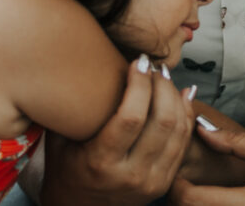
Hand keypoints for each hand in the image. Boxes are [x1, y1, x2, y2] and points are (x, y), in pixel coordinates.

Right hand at [40, 58, 195, 205]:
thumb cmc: (65, 173)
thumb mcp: (59, 143)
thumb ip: (67, 110)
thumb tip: (72, 65)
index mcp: (101, 162)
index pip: (131, 117)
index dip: (140, 84)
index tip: (138, 61)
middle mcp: (131, 174)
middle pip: (163, 121)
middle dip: (163, 86)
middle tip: (154, 67)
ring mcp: (151, 181)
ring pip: (178, 130)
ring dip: (176, 98)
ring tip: (165, 77)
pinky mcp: (164, 183)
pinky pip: (183, 143)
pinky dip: (186, 115)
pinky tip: (181, 95)